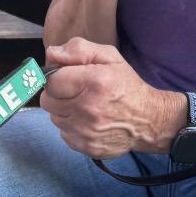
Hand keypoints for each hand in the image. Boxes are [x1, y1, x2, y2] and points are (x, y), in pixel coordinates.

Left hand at [41, 38, 182, 157]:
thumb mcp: (109, 57)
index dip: (55, 77)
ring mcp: (85, 131)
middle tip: (74, 91)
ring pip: (54, 118)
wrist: (147, 120)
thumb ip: (78, 50)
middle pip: (48, 101)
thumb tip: (51, 54)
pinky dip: (71, 126)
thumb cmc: (126, 86)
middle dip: (57, 94)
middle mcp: (87, 109)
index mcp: (93, 82)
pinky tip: (86, 120)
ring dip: (63, 110)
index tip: (66, 77)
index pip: (52, 81)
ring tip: (83, 105)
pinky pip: (63, 133)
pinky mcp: (84, 146)